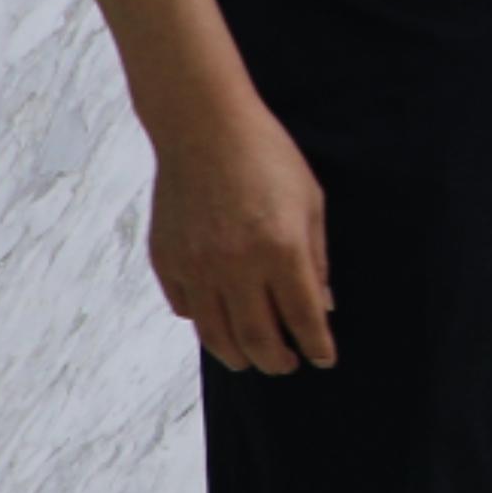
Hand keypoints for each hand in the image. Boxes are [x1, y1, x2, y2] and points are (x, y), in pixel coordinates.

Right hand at [151, 100, 335, 374]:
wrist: (203, 127)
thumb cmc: (266, 156)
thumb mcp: (310, 202)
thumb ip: (316, 257)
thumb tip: (322, 305)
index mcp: (281, 251)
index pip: (304, 318)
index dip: (316, 346)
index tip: (323, 359)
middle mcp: (237, 266)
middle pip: (258, 338)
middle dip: (277, 361)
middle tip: (286, 366)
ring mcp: (197, 266)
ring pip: (217, 334)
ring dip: (238, 355)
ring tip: (251, 360)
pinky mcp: (168, 260)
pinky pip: (186, 307)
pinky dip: (204, 323)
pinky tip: (217, 323)